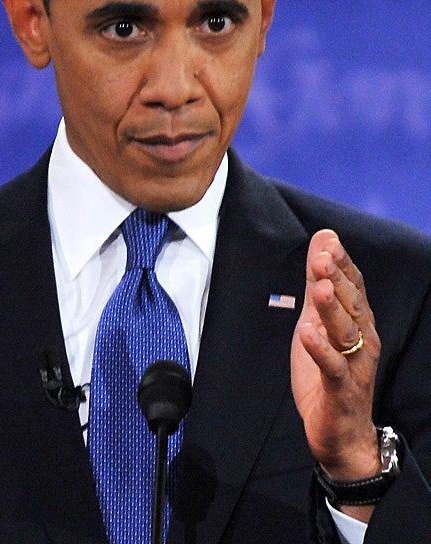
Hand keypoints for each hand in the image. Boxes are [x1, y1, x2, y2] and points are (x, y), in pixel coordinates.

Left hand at [291, 230, 380, 518]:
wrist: (340, 431)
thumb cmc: (328, 373)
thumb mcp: (316, 322)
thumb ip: (318, 285)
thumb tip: (321, 242)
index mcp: (358, 324)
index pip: (354, 288)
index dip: (342, 264)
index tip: (328, 239)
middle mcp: (363, 341)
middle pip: (351, 306)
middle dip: (338, 280)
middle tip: (323, 255)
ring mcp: (354, 365)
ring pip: (346, 333)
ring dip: (333, 309)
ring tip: (320, 287)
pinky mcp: (340, 389)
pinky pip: (332, 367)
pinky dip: (320, 349)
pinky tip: (307, 333)